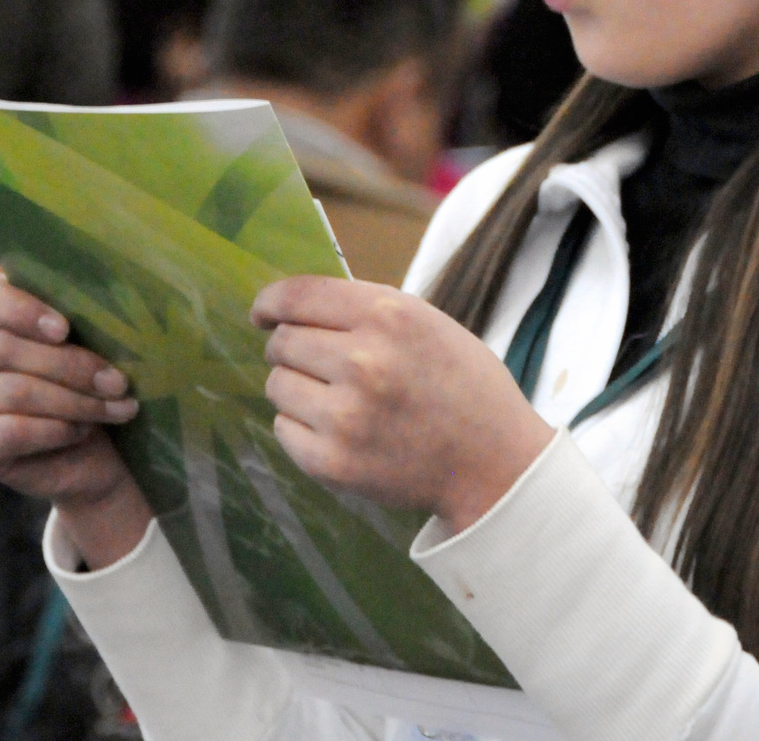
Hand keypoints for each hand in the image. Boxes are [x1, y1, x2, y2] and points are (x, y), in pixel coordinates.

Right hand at [0, 274, 153, 567]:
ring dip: (76, 402)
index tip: (64, 329)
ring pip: (14, 391)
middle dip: (72, 366)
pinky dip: (55, 431)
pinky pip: (10, 431)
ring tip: (116, 409)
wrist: (100, 452)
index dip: (21, 310)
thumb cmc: (99, 385)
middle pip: (4, 347)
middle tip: (118, 382)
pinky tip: (81, 431)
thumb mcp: (99, 346)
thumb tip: (113, 307)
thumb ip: (90, 321)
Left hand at [252, 277, 556, 532]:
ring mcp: (346, 415)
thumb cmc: (463, 386)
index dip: (271, 302)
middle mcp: (364, 360)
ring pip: (278, 385)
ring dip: (297, 388)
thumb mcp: (428, 324)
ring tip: (339, 399)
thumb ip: (366, 309)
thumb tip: (293, 306)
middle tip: (321, 365)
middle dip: (293, 349)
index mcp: (389, 315)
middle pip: (283, 341)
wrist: (495, 464)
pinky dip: (302, 427)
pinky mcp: (333, 462)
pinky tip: (341, 430)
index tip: (263, 313)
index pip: (298, 295)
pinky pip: (284, 429)